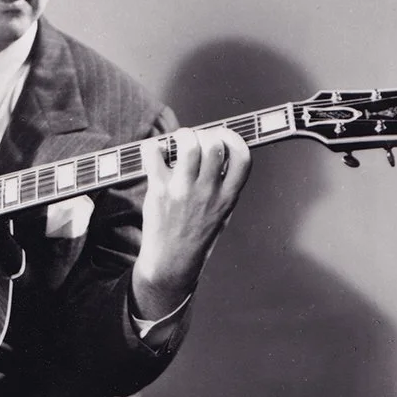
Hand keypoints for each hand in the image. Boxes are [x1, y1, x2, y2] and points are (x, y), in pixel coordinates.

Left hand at [132, 126, 250, 318]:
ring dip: (183, 135)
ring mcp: (184, 190)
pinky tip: (156, 153)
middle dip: (205, 134)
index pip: (243, 157)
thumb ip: (223, 184)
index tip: (222, 136)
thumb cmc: (195, 235)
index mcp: (228, 197)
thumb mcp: (221, 212)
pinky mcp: (160, 190)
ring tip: (177, 142)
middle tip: (195, 141)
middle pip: (214, 145)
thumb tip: (216, 148)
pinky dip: (153, 146)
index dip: (234, 139)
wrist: (171, 262)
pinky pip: (155, 154)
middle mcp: (208, 192)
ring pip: (189, 145)